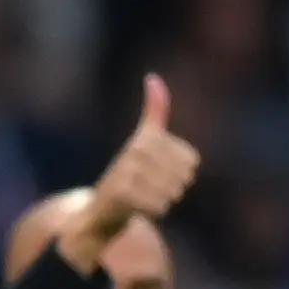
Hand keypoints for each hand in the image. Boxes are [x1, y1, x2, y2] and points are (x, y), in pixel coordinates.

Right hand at [62, 74, 199, 271]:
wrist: (97, 212)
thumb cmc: (128, 175)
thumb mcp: (143, 141)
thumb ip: (154, 112)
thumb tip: (152, 76)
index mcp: (147, 139)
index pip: (191, 161)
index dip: (182, 175)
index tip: (159, 175)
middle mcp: (136, 150)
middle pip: (183, 177)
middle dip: (172, 190)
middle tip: (150, 191)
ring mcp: (127, 170)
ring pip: (171, 191)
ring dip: (163, 202)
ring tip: (144, 200)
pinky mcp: (121, 190)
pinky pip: (157, 204)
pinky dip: (153, 211)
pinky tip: (138, 210)